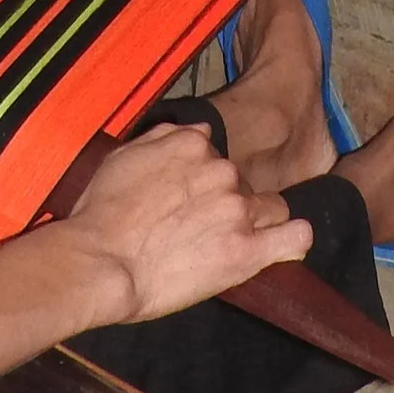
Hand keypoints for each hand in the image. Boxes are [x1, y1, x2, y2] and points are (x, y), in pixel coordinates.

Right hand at [62, 123, 313, 326]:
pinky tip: (282, 246)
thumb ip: (167, 137)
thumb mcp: (125, 156)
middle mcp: (223, 171)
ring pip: (273, 209)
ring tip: (232, 244)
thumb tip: (202, 131)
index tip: (187, 203)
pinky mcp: (246, 252)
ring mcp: (238, 211)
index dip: (204, 183)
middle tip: (199, 230)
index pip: (218, 158)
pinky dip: (293, 240)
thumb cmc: (101, 212)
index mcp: (196, 144)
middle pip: (244, 185)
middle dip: (229, 204)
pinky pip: (294, 239)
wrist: (99, 261)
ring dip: (259, 223)